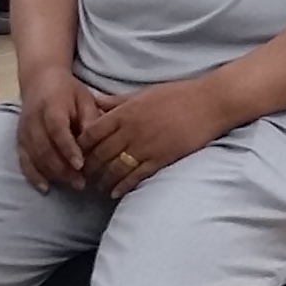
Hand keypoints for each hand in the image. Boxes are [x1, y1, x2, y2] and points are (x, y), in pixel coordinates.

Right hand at [17, 82, 114, 191]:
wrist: (40, 80)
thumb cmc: (68, 91)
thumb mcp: (84, 98)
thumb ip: (90, 118)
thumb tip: (97, 140)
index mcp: (52, 106)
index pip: (57, 130)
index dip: (68, 149)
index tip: (81, 165)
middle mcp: (34, 119)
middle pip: (45, 148)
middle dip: (63, 169)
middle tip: (82, 183)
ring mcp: (24, 131)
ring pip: (35, 157)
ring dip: (53, 175)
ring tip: (73, 185)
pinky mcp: (20, 140)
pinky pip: (24, 161)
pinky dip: (33, 176)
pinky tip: (45, 188)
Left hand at [80, 78, 234, 195]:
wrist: (209, 103)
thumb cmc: (178, 94)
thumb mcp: (143, 93)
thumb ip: (118, 101)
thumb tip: (96, 100)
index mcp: (125, 112)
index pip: (92, 133)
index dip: (80, 146)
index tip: (76, 154)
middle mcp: (131, 130)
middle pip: (100, 153)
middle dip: (88, 167)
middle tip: (82, 176)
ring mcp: (146, 146)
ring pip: (115, 168)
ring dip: (103, 180)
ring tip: (97, 187)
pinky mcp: (161, 158)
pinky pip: (136, 176)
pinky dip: (122, 186)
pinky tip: (115, 193)